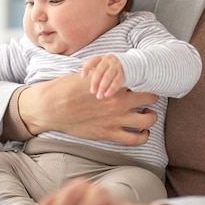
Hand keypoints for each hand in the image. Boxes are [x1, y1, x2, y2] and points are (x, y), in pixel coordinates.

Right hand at [18, 73, 157, 144]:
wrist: (52, 107)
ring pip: (148, 120)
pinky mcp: (109, 134)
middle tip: (149, 97)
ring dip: (151, 117)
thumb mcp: (88, 73)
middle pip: (150, 98)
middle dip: (152, 97)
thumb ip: (105, 71)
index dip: (145, 78)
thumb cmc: (67, 88)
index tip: (145, 80)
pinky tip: (142, 132)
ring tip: (147, 114)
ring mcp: (115, 119)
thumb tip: (114, 65)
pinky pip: (136, 139)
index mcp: (113, 83)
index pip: (141, 78)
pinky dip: (143, 136)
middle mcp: (118, 101)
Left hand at [81, 55, 124, 98]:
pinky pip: (116, 81)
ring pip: (108, 76)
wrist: (125, 64)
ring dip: (103, 87)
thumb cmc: (107, 67)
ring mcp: (116, 67)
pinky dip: (111, 89)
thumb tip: (84, 78)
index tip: (83, 76)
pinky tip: (107, 95)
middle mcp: (108, 62)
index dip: (87, 67)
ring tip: (99, 96)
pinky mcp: (122, 74)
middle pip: (100, 71)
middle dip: (95, 82)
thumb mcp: (100, 66)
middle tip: (92, 91)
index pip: (92, 61)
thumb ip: (93, 71)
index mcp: (100, 59)